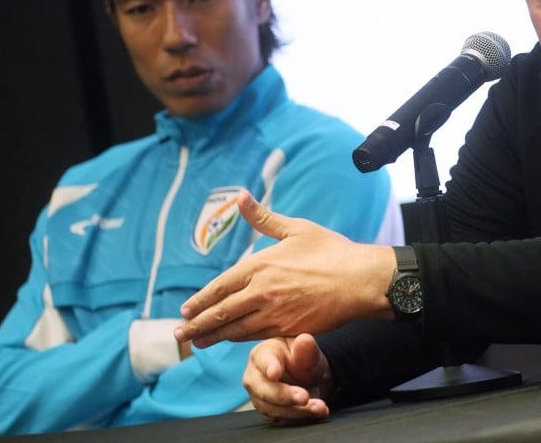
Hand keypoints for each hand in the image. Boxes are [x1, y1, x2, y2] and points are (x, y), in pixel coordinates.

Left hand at [174, 190, 395, 347]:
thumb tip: (242, 197)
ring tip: (198, 343)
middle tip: (180, 334)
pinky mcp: (289, 328)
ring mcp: (275, 313)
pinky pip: (258, 337)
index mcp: (261, 265)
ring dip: (214, 337)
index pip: (221, 286)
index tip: (186, 310)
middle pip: (222, 312)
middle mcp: (262, 292)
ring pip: (236, 330)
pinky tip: (233, 342)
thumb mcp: (296, 228)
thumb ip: (264, 218)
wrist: (359, 280)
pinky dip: (240, 341)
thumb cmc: (331, 251)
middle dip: (198, 325)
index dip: (201, 300)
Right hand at [244, 334, 332, 420]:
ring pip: (274, 408)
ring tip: (319, 406)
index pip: (263, 361)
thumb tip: (305, 340)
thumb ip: (306, 348)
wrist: (307, 374)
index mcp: (262, 354)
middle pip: (264, 390)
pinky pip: (283, 418)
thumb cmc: (302, 357)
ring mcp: (260, 397)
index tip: (275, 373)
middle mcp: (255, 377)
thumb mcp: (308, 350)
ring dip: (298, 410)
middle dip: (285, 396)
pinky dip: (302, 416)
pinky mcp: (270, 411)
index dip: (269, 367)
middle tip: (304, 397)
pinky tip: (317, 411)